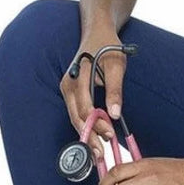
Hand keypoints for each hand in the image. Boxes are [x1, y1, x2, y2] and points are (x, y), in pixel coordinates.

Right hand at [59, 30, 127, 160]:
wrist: (97, 31)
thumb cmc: (108, 46)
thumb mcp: (116, 65)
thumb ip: (115, 90)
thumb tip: (115, 115)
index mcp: (77, 78)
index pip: (85, 108)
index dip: (97, 124)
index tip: (110, 135)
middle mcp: (67, 85)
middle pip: (76, 117)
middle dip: (89, 136)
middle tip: (101, 154)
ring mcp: (67, 89)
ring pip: (75, 117)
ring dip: (87, 133)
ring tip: (98, 151)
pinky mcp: (71, 92)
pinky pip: (76, 112)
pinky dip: (85, 124)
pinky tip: (95, 136)